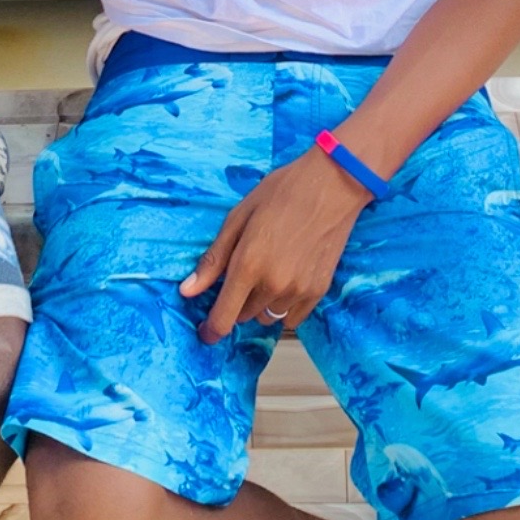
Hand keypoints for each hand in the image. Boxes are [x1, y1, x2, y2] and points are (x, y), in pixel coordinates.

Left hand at [181, 147, 370, 342]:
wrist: (333, 186)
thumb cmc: (281, 193)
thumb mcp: (238, 218)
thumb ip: (213, 260)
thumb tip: (187, 291)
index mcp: (248, 266)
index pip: (224, 317)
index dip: (211, 330)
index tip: (206, 333)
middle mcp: (273, 285)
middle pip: (243, 316)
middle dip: (236, 302)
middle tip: (242, 273)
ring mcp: (298, 291)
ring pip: (267, 317)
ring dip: (259, 304)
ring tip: (266, 273)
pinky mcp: (319, 291)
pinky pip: (292, 318)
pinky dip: (283, 307)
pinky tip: (285, 280)